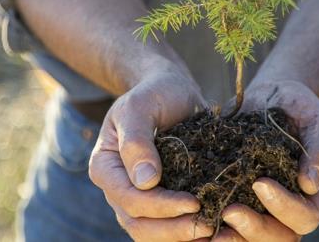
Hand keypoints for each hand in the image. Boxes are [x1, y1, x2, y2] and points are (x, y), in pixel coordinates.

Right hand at [88, 69, 214, 240]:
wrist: (169, 91)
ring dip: (180, 238)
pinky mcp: (158, 201)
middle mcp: (117, 189)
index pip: (130, 199)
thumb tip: (146, 182)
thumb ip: (137, 141)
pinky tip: (213, 231)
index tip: (194, 202)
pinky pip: (167, 227)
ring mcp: (137, 198)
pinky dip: (187, 234)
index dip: (160, 206)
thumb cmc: (153, 93)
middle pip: (138, 224)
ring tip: (212, 233)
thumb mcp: (140, 107)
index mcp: (105, 167)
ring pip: (151, 234)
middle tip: (208, 227)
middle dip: (173, 230)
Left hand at [214, 80, 318, 240]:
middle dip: (255, 229)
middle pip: (280, 237)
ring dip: (233, 236)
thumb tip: (310, 185)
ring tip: (208, 223)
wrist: (272, 96)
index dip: (284, 207)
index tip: (260, 183)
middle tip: (229, 211)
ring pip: (253, 237)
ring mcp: (264, 206)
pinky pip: (229, 221)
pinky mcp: (239, 197)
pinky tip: (195, 216)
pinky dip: (212, 223)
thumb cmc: (300, 106)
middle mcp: (291, 207)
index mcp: (317, 194)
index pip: (306, 215)